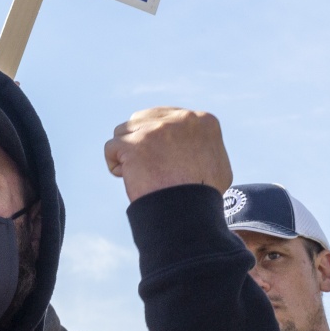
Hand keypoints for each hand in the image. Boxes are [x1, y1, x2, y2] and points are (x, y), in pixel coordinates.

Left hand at [104, 107, 233, 202]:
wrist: (188, 212)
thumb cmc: (203, 195)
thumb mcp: (218, 163)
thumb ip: (205, 146)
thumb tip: (195, 142)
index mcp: (201, 121)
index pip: (167, 118)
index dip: (158, 139)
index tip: (161, 156)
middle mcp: (178, 120)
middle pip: (143, 120)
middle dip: (141, 141)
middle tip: (148, 165)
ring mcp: (154, 130)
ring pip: (124, 132)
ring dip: (127, 152)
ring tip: (140, 173)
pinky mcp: (133, 144)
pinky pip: (111, 148)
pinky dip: (116, 165)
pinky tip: (128, 177)